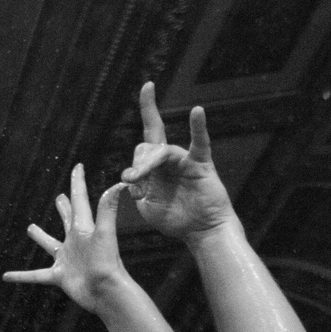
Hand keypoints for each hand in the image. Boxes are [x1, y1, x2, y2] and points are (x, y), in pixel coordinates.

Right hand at [3, 166, 134, 311]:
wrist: (106, 292)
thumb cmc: (106, 263)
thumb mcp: (105, 234)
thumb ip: (108, 209)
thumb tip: (120, 184)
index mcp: (84, 228)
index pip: (80, 200)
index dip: (78, 183)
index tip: (78, 167)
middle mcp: (75, 242)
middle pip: (67, 219)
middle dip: (64, 208)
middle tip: (59, 197)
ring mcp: (66, 259)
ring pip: (50, 244)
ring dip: (41, 237)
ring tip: (30, 228)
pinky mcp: (59, 276)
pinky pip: (35, 275)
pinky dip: (21, 276)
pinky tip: (6, 276)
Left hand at [119, 81, 233, 241]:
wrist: (201, 232)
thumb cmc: (175, 218)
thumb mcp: (147, 205)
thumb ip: (138, 188)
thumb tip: (129, 174)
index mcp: (155, 167)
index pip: (145, 141)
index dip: (145, 121)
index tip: (145, 99)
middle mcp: (169, 159)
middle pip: (147, 147)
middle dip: (137, 163)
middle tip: (133, 180)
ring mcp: (185, 159)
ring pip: (162, 151)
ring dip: (149, 163)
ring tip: (140, 177)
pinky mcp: (201, 164)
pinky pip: (200, 142)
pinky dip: (198, 127)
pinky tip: (197, 112)